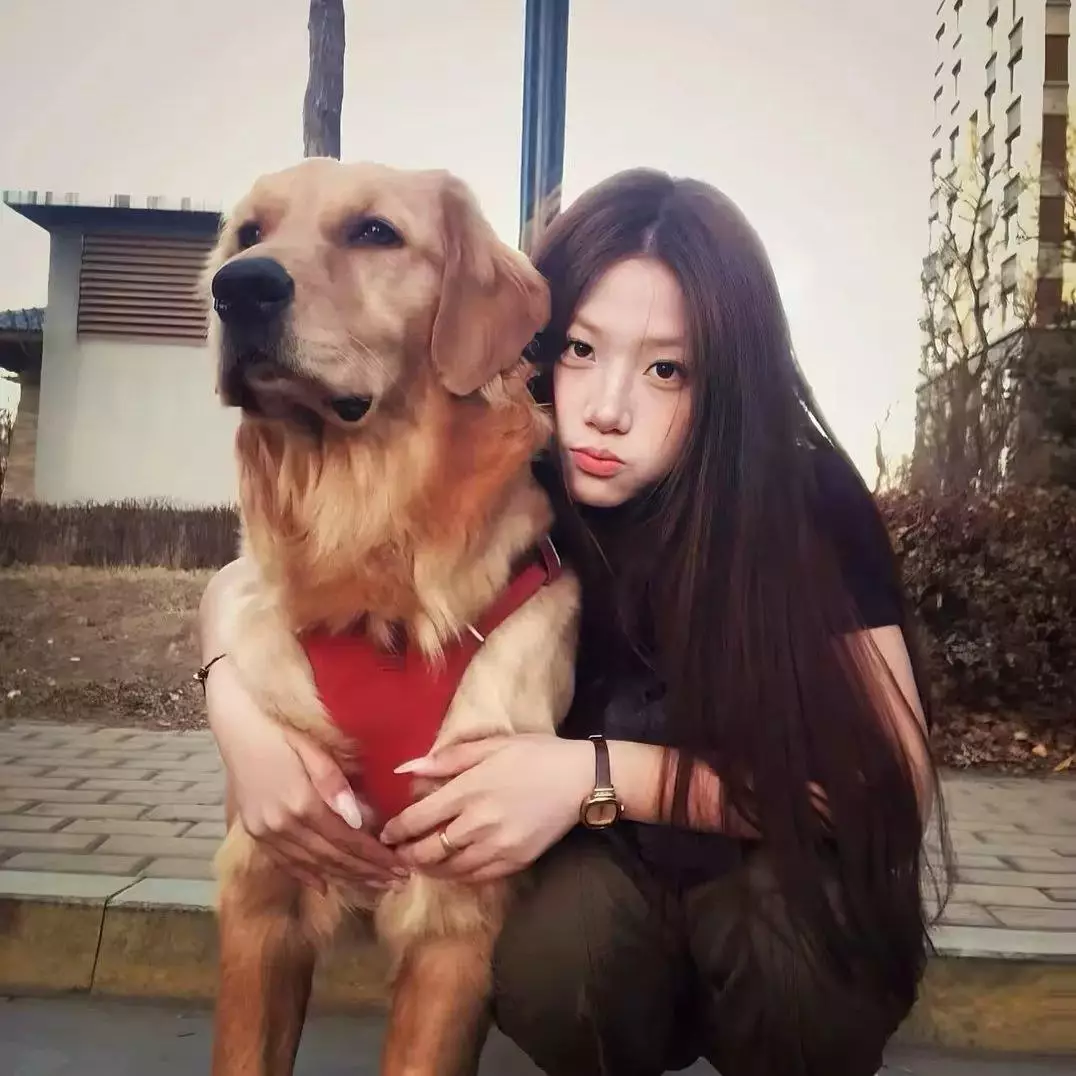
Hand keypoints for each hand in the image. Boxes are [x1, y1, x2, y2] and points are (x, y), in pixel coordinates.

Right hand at [205, 656, 407, 893]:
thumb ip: (334, 785)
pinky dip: (308, 876)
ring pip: (312, 865)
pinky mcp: (254, 833)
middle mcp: (283, 825)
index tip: (400, 868)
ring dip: (344, 878)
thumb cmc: (282, 731)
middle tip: (396, 882)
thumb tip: (359, 820)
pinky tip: (327, 885)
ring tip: (373, 886)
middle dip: (366, 872)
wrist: (237, 727)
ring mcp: (266, 833)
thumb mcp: (312, 749)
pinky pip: (285, 862)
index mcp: (302, 803)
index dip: (375, 857)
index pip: (347, 840)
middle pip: (332, 858)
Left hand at [379, 734, 592, 881]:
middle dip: (407, 854)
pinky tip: (452, 870)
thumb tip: (407, 768)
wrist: (581, 779)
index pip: (419, 818)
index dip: (396, 830)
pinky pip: (477, 876)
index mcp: (469, 790)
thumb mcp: (491, 745)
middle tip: (397, 853)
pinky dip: (458, 876)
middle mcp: (478, 823)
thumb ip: (447, 758)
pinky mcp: (516, 861)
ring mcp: (498, 846)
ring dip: (429, 869)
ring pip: (451, 868)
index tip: (385, 834)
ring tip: (419, 864)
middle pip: (430, 849)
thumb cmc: (535, 755)